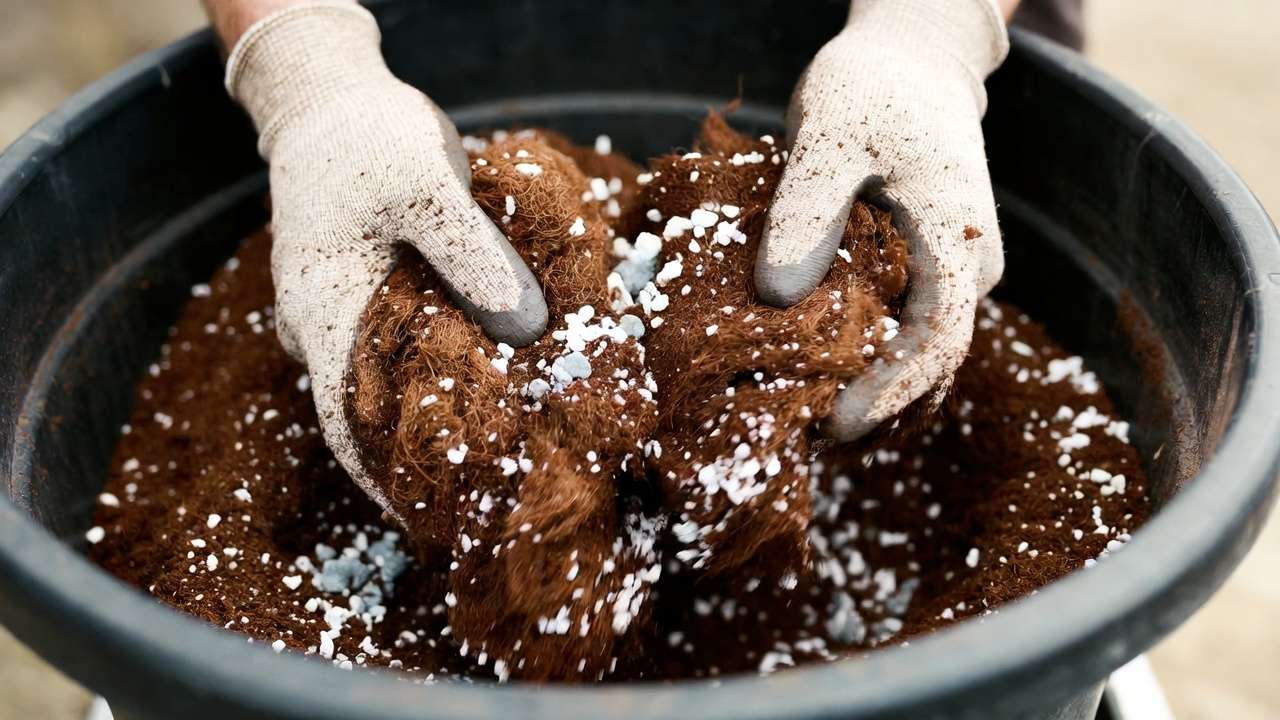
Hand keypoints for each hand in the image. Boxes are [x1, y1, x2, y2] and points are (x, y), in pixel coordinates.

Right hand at [225, 1, 546, 492]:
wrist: (332, 101)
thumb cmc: (370, 138)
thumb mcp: (427, 185)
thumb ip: (473, 257)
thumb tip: (530, 332)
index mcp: (325, 312)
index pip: (346, 420)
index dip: (385, 479)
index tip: (434, 519)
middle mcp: (326, 327)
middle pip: (370, 412)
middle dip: (422, 456)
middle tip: (488, 494)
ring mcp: (345, 314)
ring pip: (388, 383)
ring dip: (434, 415)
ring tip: (501, 450)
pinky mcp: (371, 298)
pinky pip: (402, 349)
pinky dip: (441, 370)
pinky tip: (493, 379)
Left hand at [755, 0, 1009, 440]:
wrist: (912, 58)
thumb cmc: (871, 87)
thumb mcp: (827, 132)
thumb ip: (807, 209)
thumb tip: (778, 297)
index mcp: (957, 240)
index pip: (937, 340)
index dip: (890, 390)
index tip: (835, 421)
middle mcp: (968, 267)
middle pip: (926, 357)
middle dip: (868, 396)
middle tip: (796, 423)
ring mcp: (951, 271)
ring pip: (912, 344)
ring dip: (862, 377)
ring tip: (796, 403)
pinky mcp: (927, 269)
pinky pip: (898, 323)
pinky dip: (858, 347)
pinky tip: (808, 361)